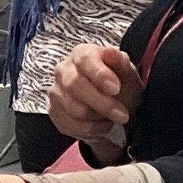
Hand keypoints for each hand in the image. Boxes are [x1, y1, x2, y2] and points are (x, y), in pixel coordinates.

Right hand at [49, 44, 140, 160]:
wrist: (116, 106)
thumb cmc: (120, 85)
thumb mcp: (127, 74)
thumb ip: (120, 62)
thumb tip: (110, 52)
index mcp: (82, 54)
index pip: (84, 60)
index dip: (99, 74)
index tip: (116, 88)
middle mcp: (64, 70)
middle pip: (75, 86)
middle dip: (102, 103)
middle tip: (122, 115)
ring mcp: (56, 92)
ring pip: (74, 109)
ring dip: (100, 118)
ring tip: (113, 118)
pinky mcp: (54, 113)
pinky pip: (71, 126)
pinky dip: (92, 130)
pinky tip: (101, 124)